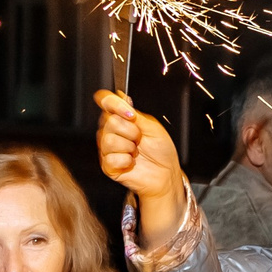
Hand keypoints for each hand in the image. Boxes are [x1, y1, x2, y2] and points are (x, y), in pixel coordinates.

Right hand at [93, 90, 187, 246]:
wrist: (165, 173)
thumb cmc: (161, 151)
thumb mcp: (153, 127)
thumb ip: (135, 114)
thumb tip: (122, 98)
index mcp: (121, 118)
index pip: (106, 101)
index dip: (113, 103)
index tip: (130, 113)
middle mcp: (111, 131)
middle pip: (109, 121)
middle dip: (131, 131)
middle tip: (140, 139)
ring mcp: (108, 148)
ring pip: (109, 140)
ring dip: (129, 147)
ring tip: (136, 152)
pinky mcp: (108, 164)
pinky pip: (111, 158)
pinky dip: (126, 161)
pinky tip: (131, 162)